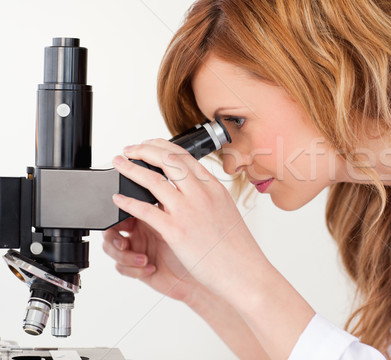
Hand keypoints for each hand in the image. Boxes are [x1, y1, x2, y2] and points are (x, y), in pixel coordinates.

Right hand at [102, 215, 200, 303]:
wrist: (199, 275)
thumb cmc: (196, 247)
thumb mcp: (179, 224)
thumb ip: (161, 208)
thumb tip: (155, 186)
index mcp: (147, 216)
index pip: (123, 210)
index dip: (119, 215)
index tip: (127, 221)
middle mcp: (139, 232)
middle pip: (110, 230)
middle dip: (114, 237)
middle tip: (125, 243)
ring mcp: (136, 250)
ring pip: (111, 249)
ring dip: (124, 256)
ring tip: (144, 259)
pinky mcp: (135, 268)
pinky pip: (121, 268)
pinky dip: (134, 269)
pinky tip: (151, 268)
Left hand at [110, 138, 266, 298]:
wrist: (243, 272)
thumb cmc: (237, 248)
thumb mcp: (226, 211)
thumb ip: (207, 196)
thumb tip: (190, 189)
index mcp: (214, 188)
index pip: (184, 156)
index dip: (160, 146)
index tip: (147, 146)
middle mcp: (201, 194)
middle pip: (167, 159)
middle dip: (143, 149)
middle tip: (128, 150)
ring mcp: (188, 211)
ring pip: (153, 180)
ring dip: (130, 169)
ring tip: (119, 165)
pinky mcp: (176, 232)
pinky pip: (145, 210)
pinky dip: (128, 201)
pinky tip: (118, 198)